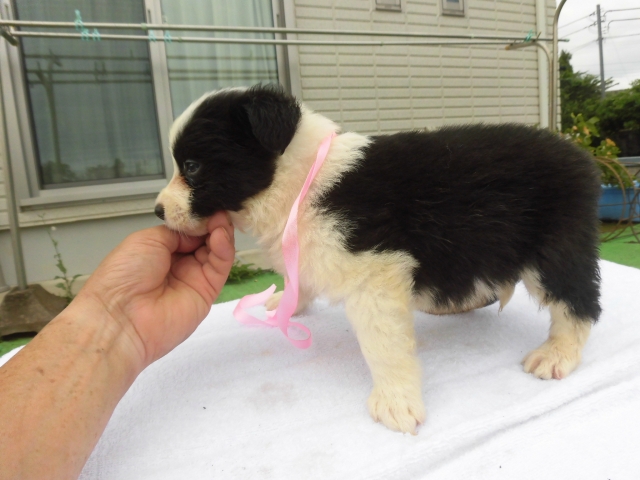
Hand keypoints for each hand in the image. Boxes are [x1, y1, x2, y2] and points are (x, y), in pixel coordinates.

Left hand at [75, 211, 234, 366]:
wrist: (120, 317)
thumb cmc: (125, 273)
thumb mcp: (148, 240)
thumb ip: (179, 230)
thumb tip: (200, 225)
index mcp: (161, 250)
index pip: (189, 229)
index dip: (200, 216)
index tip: (209, 202)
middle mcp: (180, 262)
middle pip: (206, 238)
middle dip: (213, 221)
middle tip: (219, 207)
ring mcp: (195, 277)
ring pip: (216, 250)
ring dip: (221, 231)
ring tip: (221, 218)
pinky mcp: (208, 291)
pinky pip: (219, 266)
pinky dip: (223, 248)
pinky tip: (220, 234)